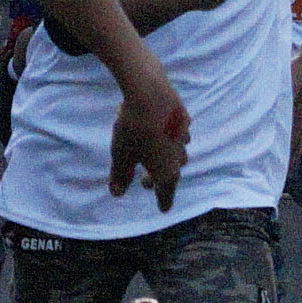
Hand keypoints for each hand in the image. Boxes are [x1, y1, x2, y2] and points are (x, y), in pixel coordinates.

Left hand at [106, 81, 190, 205]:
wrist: (151, 93)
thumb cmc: (134, 129)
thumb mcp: (121, 155)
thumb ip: (120, 175)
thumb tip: (117, 193)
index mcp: (167, 170)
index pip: (166, 193)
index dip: (163, 201)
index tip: (163, 209)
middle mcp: (180, 156)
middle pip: (172, 173)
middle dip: (159, 179)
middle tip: (145, 182)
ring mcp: (184, 137)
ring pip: (179, 154)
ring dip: (168, 159)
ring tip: (156, 157)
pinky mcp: (183, 118)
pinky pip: (179, 134)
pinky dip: (171, 138)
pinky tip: (165, 133)